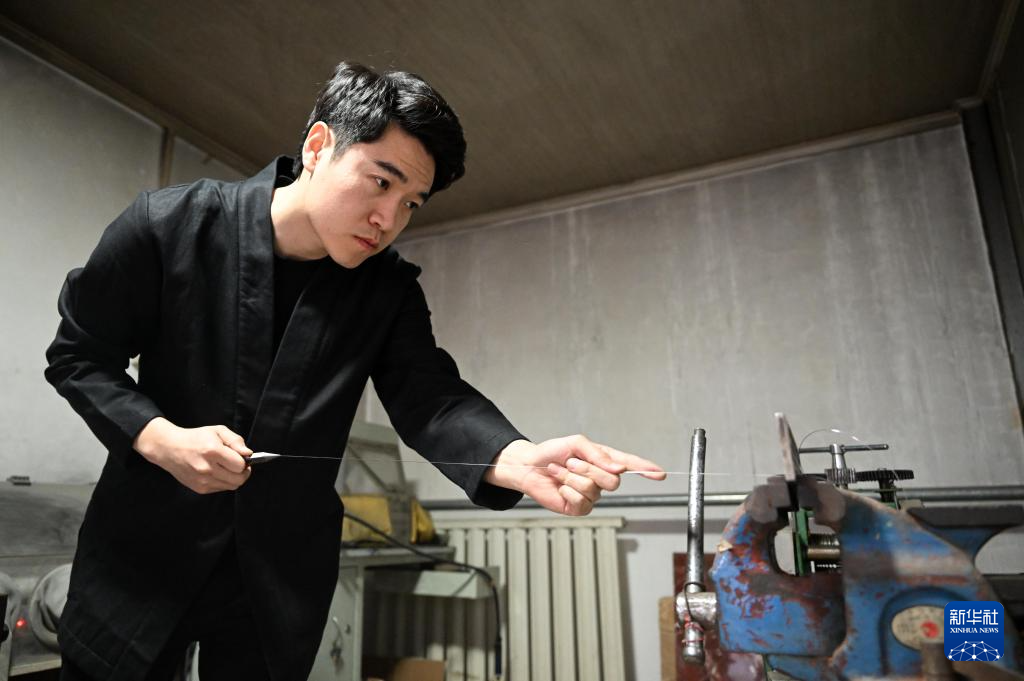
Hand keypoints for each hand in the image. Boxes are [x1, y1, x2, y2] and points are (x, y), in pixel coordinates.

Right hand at [133, 417, 252, 493]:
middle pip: (238, 479)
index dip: (245, 462)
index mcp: (212, 451)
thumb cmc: (195, 438)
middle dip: (243, 472)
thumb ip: (235, 441)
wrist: (169, 449)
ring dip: (234, 478)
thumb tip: (248, 454)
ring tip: (227, 468)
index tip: (242, 458)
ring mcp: (202, 480)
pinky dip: (224, 482)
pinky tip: (217, 472)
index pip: (240, 465)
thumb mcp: (217, 431)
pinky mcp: (199, 488)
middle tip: (238, 465)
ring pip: (231, 486)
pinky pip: (221, 488)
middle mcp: (207, 468)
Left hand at [485, 436, 666, 515]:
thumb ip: (598, 454)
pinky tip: (560, 486)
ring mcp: (591, 495)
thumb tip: (618, 468)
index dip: (646, 469)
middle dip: (588, 469)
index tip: (660, 473)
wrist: (529, 466)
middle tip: (571, 462)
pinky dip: (567, 489)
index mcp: (604, 461)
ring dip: (571, 476)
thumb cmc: (552, 452)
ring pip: (593, 489)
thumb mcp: (576, 443)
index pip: (630, 465)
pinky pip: (581, 501)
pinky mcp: (579, 508)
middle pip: (613, 481)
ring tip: (560, 471)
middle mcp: (600, 479)